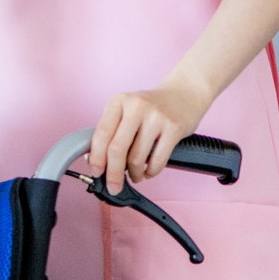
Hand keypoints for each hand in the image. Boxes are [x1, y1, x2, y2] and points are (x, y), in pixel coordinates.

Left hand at [89, 78, 212, 189]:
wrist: (185, 93)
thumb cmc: (152, 106)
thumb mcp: (127, 109)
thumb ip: (111, 130)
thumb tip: (92, 159)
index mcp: (119, 102)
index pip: (100, 134)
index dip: (96, 158)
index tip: (96, 172)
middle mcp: (136, 107)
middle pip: (117, 149)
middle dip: (113, 173)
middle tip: (113, 186)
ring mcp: (156, 117)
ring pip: (137, 158)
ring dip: (134, 173)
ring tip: (135, 176)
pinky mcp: (174, 128)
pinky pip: (157, 160)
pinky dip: (151, 172)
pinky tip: (148, 172)